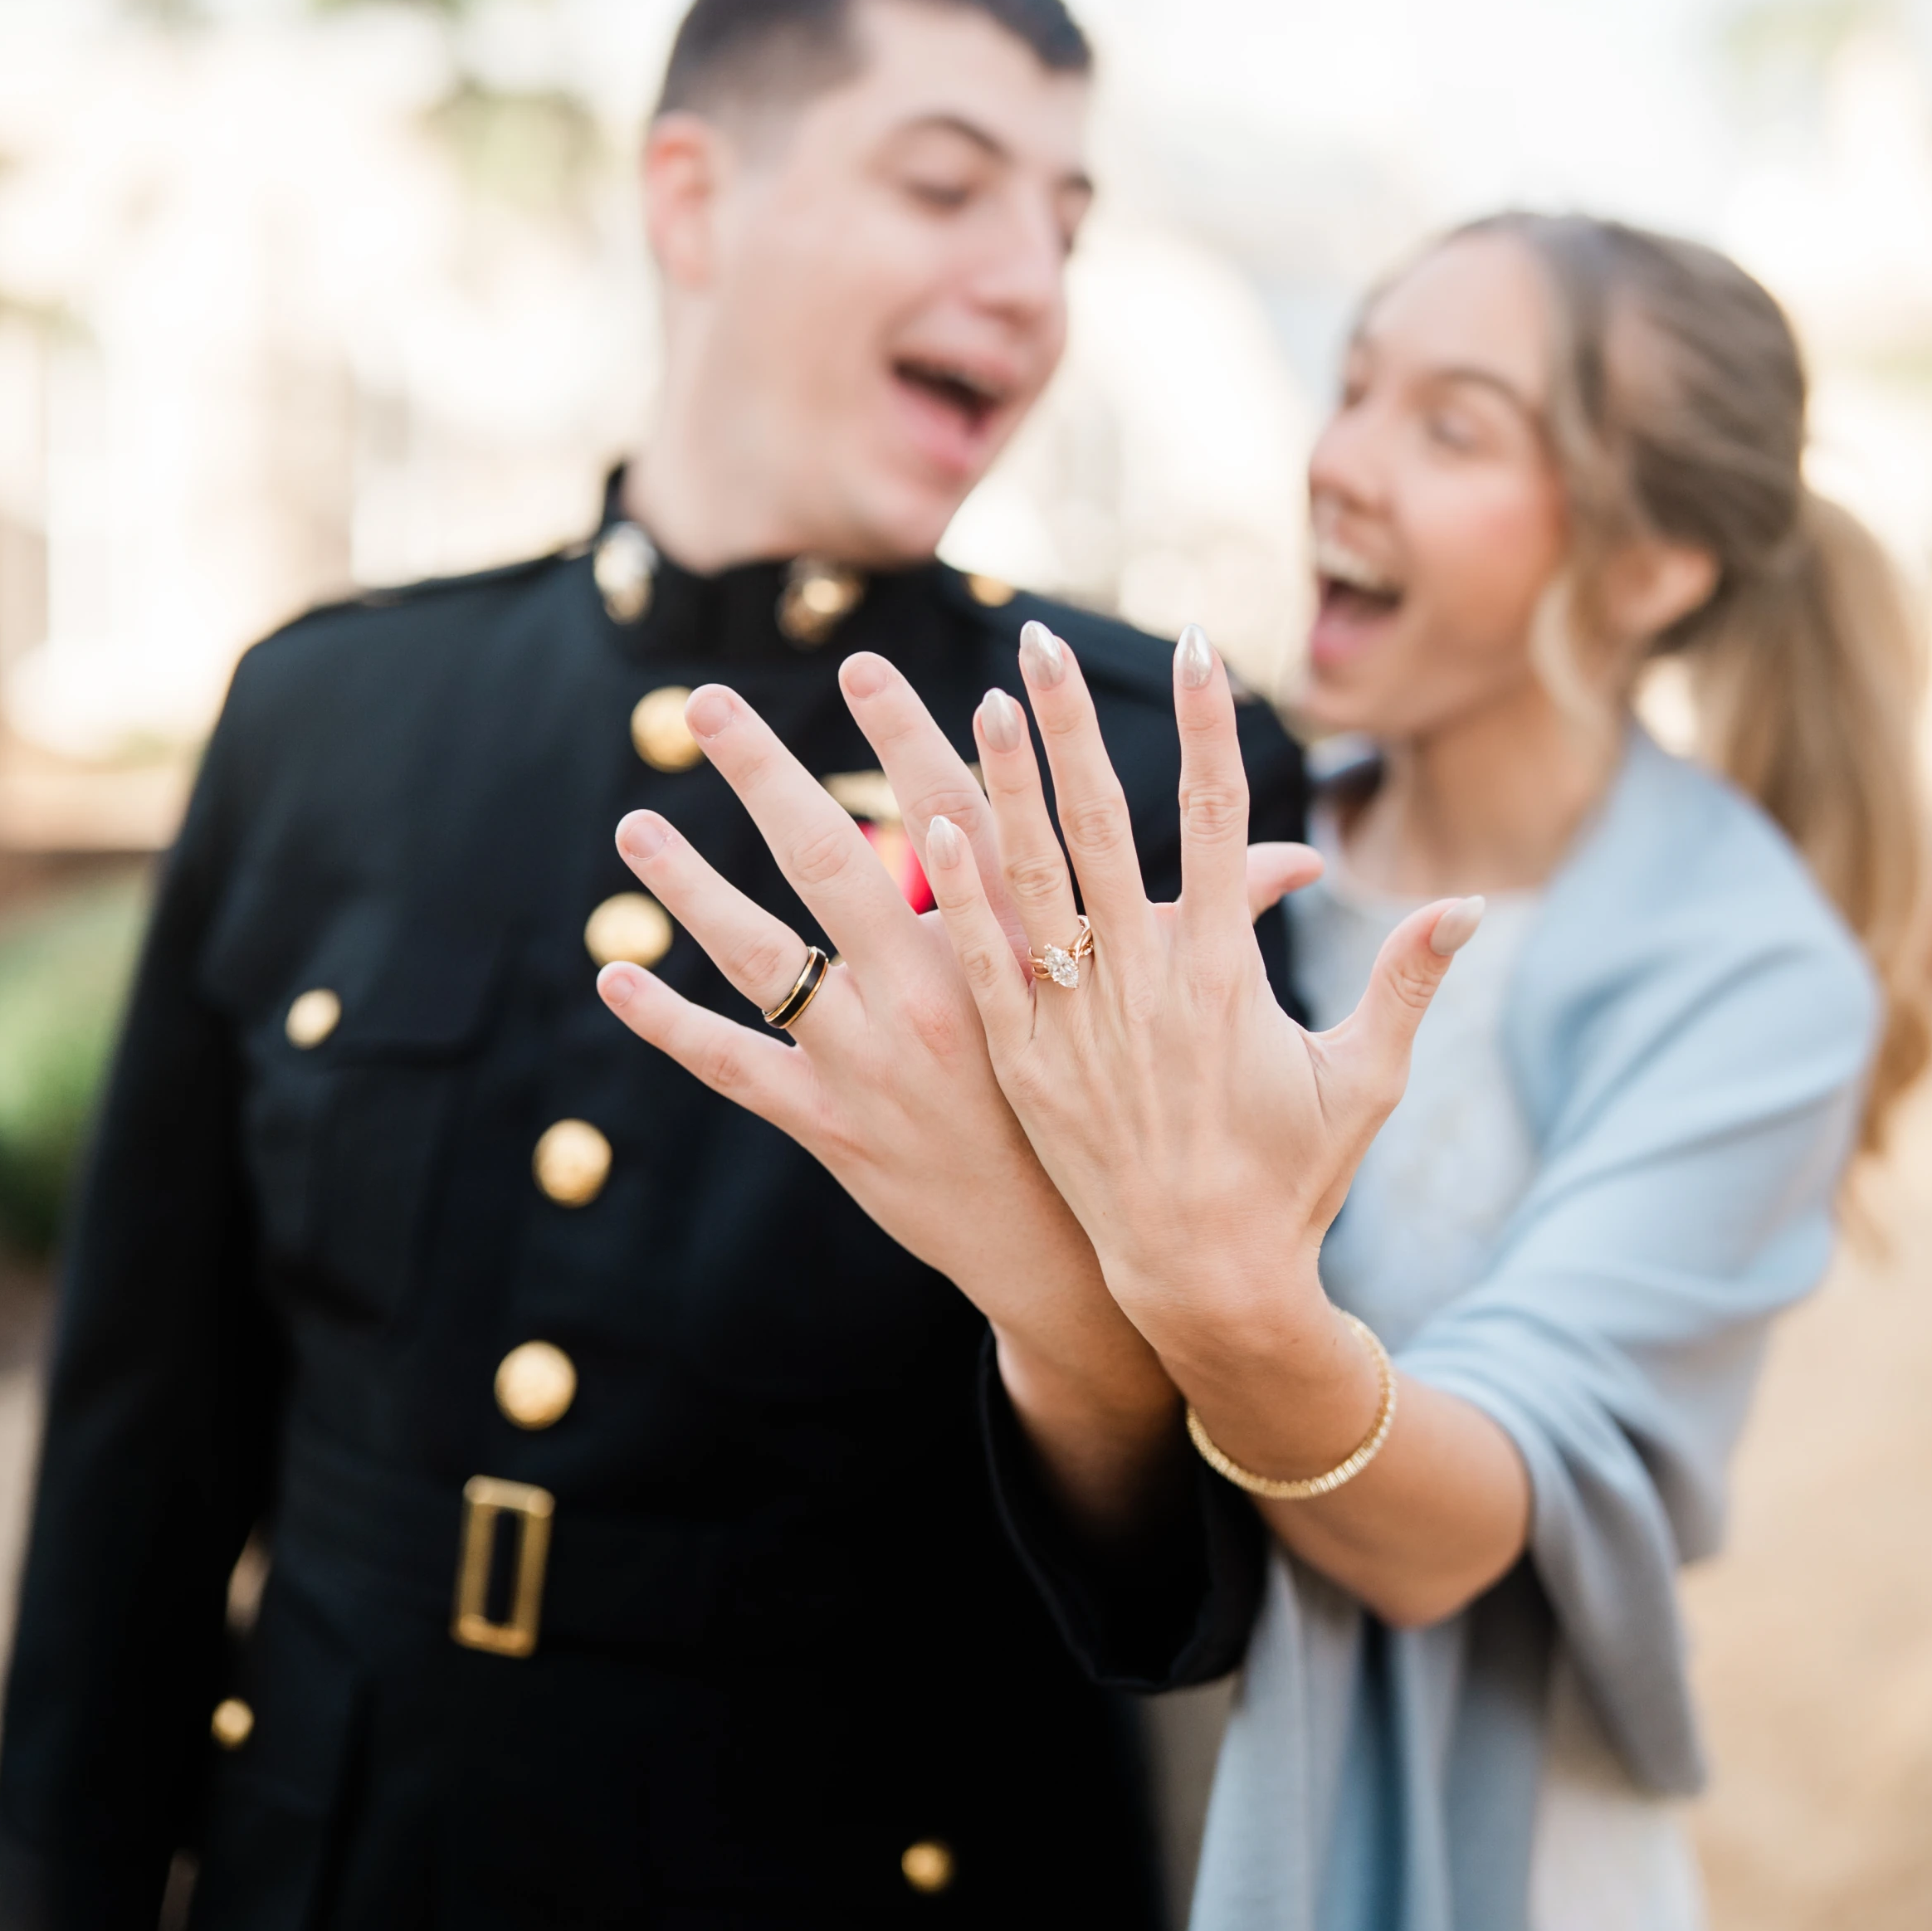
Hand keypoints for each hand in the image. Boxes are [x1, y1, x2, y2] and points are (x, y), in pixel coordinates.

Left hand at [594, 654, 1177, 1519]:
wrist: (1143, 1273)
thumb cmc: (1200, 1145)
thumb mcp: (1238, 1023)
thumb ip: (1255, 916)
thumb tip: (1314, 853)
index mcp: (1042, 954)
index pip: (996, 812)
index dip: (958, 733)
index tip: (924, 657)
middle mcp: (955, 991)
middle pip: (862, 850)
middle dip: (799, 762)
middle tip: (745, 688)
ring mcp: (889, 1059)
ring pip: (772, 951)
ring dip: (696, 883)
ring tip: (634, 818)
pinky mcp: (842, 1126)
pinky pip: (743, 1067)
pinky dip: (678, 1024)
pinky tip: (617, 973)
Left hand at [922, 618, 1478, 1482]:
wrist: (1207, 1284)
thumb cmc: (1295, 1180)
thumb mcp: (1366, 1081)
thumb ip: (1408, 981)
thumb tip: (1468, 903)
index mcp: (1227, 976)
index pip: (1219, 823)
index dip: (1208, 729)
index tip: (1196, 647)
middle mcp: (1145, 987)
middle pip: (1104, 827)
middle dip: (1075, 728)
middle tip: (1045, 644)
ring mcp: (1077, 1024)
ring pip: (1034, 882)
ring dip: (1004, 788)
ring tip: (981, 704)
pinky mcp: (1027, 1066)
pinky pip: (985, 967)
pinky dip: (958, 899)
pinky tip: (930, 832)